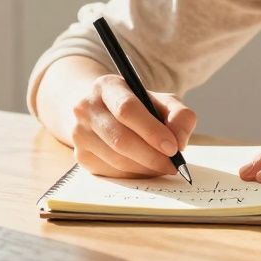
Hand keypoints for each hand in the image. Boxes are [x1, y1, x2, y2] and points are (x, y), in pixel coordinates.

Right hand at [70, 74, 196, 178]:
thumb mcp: (163, 102)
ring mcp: (80, 133)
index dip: (151, 131)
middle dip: (152, 156)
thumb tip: (179, 142)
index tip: (173, 148)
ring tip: (163, 166)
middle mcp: (86, 108)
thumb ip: (180, 116)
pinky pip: (112, 172)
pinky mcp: (81, 156)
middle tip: (173, 165)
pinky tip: (146, 168)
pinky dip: (134, 174)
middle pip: (120, 139)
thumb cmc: (140, 107)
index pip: (126, 109)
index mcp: (107, 86)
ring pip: (116, 159)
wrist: (104, 111)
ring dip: (145, 168)